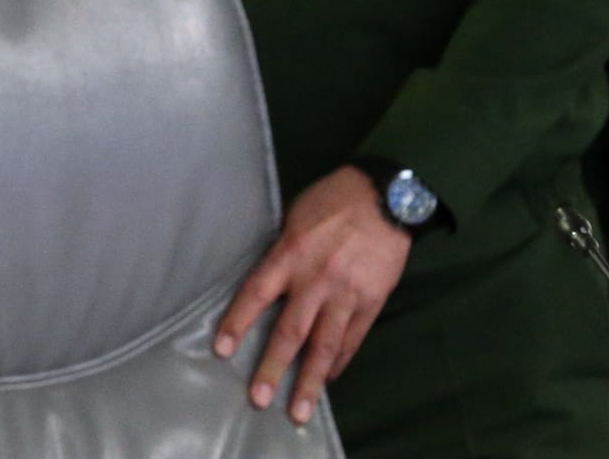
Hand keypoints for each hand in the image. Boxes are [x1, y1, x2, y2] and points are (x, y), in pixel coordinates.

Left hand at [214, 166, 411, 425]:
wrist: (386, 196)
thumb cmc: (333, 200)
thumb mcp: (295, 218)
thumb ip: (281, 252)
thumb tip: (268, 282)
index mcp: (291, 253)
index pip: (256, 293)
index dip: (238, 322)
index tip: (222, 349)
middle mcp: (316, 279)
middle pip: (290, 331)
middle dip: (273, 366)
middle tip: (259, 397)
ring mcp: (346, 294)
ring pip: (325, 345)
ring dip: (311, 381)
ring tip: (300, 410)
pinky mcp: (372, 301)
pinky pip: (352, 339)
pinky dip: (339, 361)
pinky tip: (328, 379)